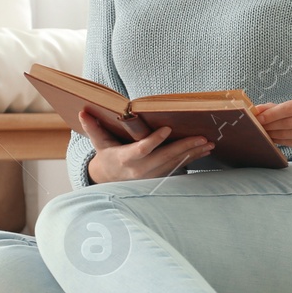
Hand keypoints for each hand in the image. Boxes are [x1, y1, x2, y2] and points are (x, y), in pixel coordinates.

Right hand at [78, 108, 213, 183]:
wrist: (112, 181)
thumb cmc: (108, 156)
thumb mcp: (99, 143)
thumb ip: (93, 128)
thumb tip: (83, 111)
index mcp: (126, 159)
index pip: (142, 149)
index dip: (155, 140)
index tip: (167, 129)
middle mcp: (141, 170)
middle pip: (165, 157)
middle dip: (185, 147)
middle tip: (202, 137)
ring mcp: (152, 176)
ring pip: (176, 163)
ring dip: (193, 153)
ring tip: (209, 143)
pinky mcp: (161, 178)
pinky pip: (179, 167)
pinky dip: (192, 159)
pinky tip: (204, 150)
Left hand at [252, 93, 291, 157]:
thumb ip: (273, 107)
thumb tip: (256, 110)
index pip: (290, 108)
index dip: (272, 114)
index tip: (259, 118)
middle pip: (290, 122)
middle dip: (271, 124)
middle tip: (258, 126)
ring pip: (289, 134)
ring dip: (273, 134)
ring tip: (264, 131)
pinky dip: (279, 141)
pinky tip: (273, 138)